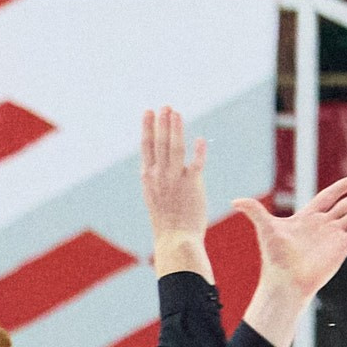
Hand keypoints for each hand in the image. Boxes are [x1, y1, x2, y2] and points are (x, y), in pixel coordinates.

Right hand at [139, 104, 209, 272]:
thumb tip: (154, 167)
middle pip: (160, 143)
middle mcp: (159, 176)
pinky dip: (198, 151)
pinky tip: (199, 139)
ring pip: (175, 148)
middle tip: (165, 106)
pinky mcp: (192, 186)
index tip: (149, 112)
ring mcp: (175, 180)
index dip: (148, 127)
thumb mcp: (154, 197)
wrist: (175, 240)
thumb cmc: (166, 222)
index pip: (147, 147)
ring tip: (176, 113)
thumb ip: (155, 180)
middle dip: (162, 122)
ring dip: (176, 129)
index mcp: (148, 178)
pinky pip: (196, 164)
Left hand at [235, 175, 346, 300]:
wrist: (285, 281)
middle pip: (346, 205)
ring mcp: (333, 236)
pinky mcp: (341, 248)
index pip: (327, 198)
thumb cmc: (274, 257)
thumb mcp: (266, 228)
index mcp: (307, 218)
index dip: (340, 189)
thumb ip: (254, 211)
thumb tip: (234, 200)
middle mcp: (323, 226)